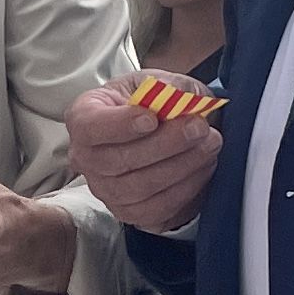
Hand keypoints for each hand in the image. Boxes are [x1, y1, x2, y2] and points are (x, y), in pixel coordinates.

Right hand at [67, 83, 221, 235]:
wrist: (159, 131)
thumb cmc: (149, 103)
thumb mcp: (157, 82)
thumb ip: (171, 87)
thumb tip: (185, 101)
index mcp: (83, 117)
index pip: (89, 127)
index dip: (119, 125)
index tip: (152, 118)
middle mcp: (86, 158)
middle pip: (117, 160)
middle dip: (165, 144)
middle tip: (199, 127)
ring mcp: (105, 190)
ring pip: (139, 187)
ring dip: (182, 166)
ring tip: (210, 144)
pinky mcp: (128, 212)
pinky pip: (156, 208)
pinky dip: (186, 188)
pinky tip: (203, 167)